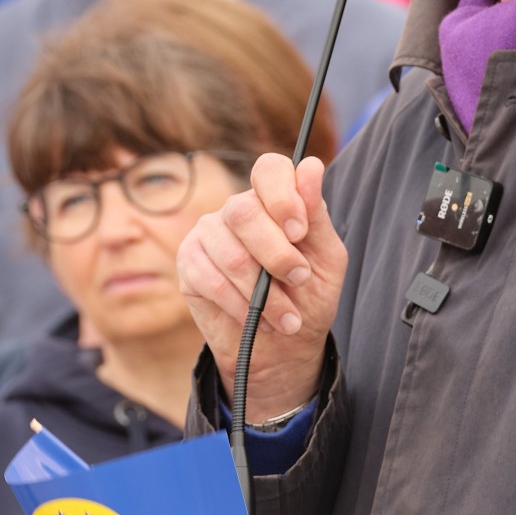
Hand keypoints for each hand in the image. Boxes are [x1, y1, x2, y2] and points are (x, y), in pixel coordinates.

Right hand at [177, 154, 347, 419]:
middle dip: (277, 254)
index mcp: (273, 200)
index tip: (300, 232)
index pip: (269, 169)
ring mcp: (209, 234)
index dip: (283, 196)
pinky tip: (257, 319)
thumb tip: (311, 166)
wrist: (282, 347)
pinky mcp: (189, 263)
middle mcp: (237, 210)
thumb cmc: (307, 298)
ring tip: (286, 317)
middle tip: (299, 280)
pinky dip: (240, 306)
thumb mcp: (326, 259)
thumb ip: (316, 216)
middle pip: (244, 212)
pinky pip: (211, 281)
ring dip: (264, 294)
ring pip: (230, 253)